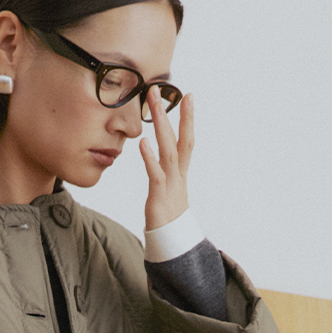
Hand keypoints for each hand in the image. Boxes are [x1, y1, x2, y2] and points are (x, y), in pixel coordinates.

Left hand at [140, 90, 194, 232]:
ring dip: (161, 126)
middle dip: (172, 114)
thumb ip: (163, 169)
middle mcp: (177, 174)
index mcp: (180, 171)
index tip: (188, 96)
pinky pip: (155, 174)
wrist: (170, 243)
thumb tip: (156, 153)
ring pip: (168, 150)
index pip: (187, 139)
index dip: (188, 118)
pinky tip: (143, 142)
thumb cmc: (167, 215)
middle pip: (178, 139)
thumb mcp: (167, 187)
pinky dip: (150, 158)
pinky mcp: (159, 197)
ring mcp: (170, 184)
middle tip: (161, 89)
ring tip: (154, 105)